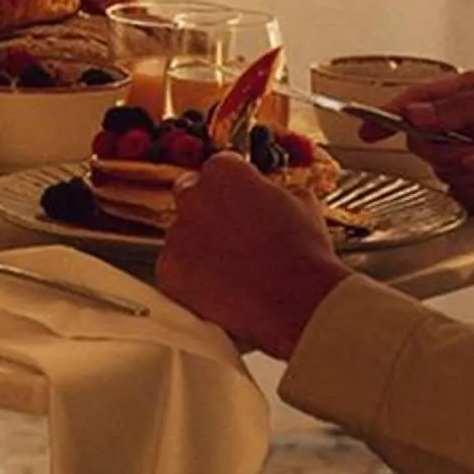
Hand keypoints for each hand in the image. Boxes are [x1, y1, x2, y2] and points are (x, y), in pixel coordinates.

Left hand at [156, 155, 349, 357]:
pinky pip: (174, 270)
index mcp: (224, 171)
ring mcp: (177, 233)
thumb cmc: (305, 256)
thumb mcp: (304, 205)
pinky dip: (191, 280)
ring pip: (182, 237)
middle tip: (233, 238)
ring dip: (200, 249)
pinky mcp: (168, 269)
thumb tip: (274, 194)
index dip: (233, 190)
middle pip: (191, 197)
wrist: (300, 303)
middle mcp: (192, 195)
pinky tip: (221, 289)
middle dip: (208, 213)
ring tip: (234, 271)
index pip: (218, 170)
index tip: (242, 205)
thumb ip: (277, 191)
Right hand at [381, 69, 473, 224]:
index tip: (366, 126)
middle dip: (454, 150)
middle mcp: (467, 129)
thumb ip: (458, 106)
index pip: (416, 102)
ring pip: (445, 172)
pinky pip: (465, 196)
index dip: (388, 113)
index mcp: (470, 97)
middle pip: (423, 142)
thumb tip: (413, 111)